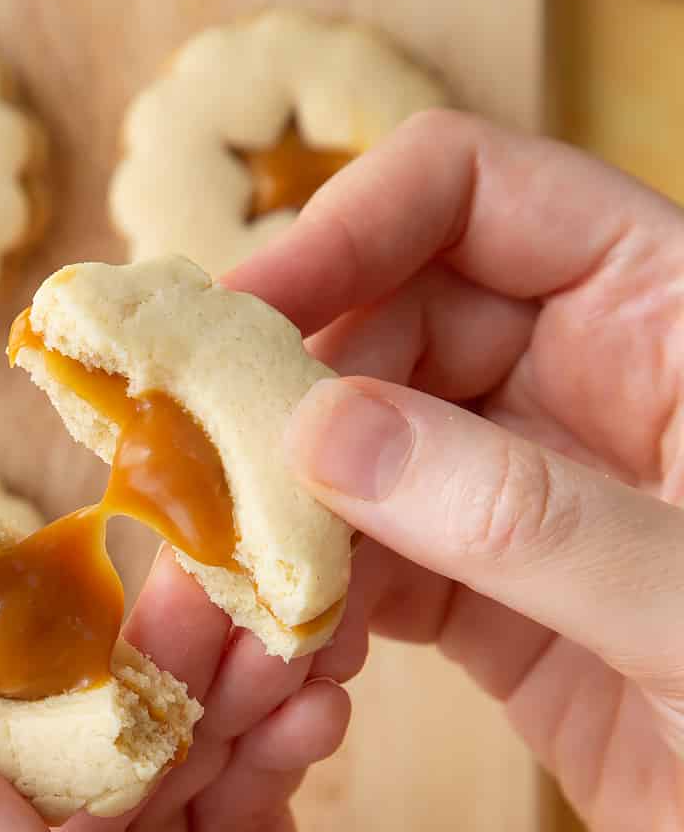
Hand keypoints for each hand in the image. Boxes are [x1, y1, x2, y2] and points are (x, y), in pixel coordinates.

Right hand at [230, 110, 683, 831]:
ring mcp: (546, 500)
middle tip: (196, 470)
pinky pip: (383, 568)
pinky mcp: (510, 612)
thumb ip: (516, 513)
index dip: (348, 231)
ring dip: (290, 503)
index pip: (477, 194)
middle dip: (292, 390)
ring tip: (223, 567)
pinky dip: (322, 596)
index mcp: (674, 315)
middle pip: (396, 324)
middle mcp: (602, 385)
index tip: (239, 323)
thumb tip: (323, 431)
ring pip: (373, 451)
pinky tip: (286, 637)